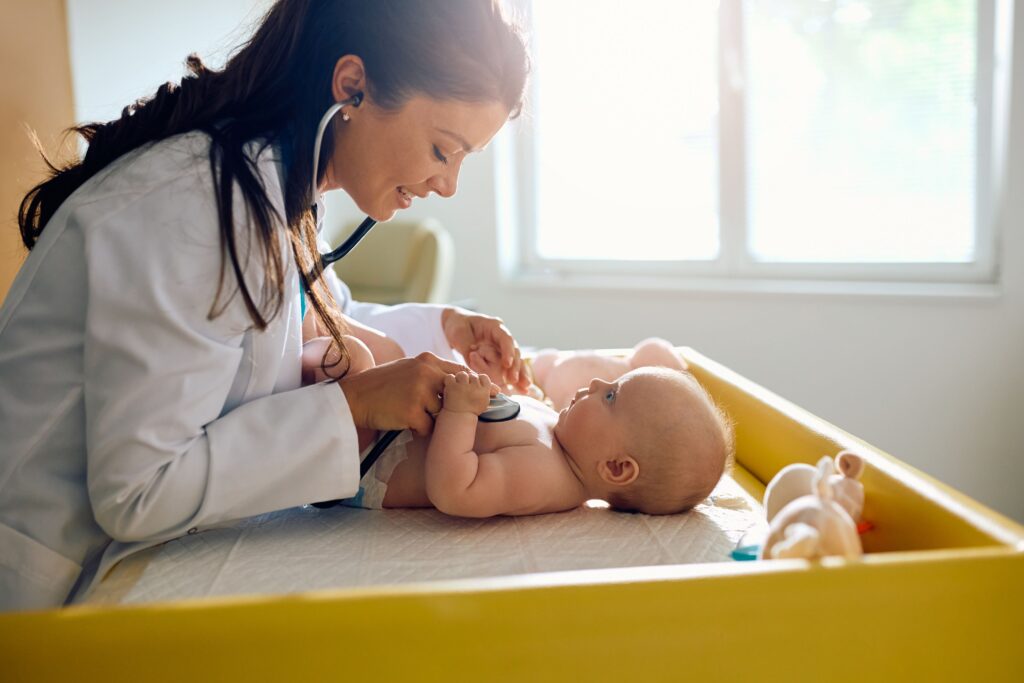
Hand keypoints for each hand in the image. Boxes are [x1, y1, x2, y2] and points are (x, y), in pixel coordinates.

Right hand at [337, 352, 496, 435]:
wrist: (354, 398)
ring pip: (444, 414)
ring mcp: (419, 390)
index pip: (462, 373)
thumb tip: (463, 387)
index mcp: (428, 360)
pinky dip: (419, 430)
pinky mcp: (412, 411)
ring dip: (433, 420)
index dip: (479, 386)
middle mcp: (426, 372)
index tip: (496, 394)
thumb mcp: (410, 371)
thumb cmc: (383, 387)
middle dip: (464, 407)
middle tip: (470, 416)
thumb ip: (434, 375)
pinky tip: (404, 422)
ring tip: (411, 414)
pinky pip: (428, 428)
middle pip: (458, 394)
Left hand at [442, 307, 528, 392]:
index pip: (505, 338)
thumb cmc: (457, 326)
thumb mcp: (459, 333)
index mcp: (494, 326)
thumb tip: (473, 361)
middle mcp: (501, 337)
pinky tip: (522, 389)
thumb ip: (467, 347)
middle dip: (515, 366)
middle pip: (514, 351)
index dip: (508, 351)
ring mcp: (502, 347)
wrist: (455, 326)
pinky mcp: (499, 357)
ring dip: (520, 374)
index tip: (507, 364)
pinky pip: (509, 368)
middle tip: (513, 380)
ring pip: (515, 361)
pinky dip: (515, 377)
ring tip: (525, 387)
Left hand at [442, 371, 492, 414]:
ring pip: (462, 375)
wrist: (458, 418)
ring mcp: (462, 386)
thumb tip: (498, 389)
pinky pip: (450, 377)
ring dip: (459, 379)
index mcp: (484, 391)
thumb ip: (489, 392)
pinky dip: (449, 381)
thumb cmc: (472, 410)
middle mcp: (474, 387)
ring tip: (457, 386)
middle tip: (464, 389)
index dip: (479, 379)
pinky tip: (450, 386)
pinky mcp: (451, 387)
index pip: (484, 377)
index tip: (475, 385)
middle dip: (468, 380)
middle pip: (472, 375)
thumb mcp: (483, 402)